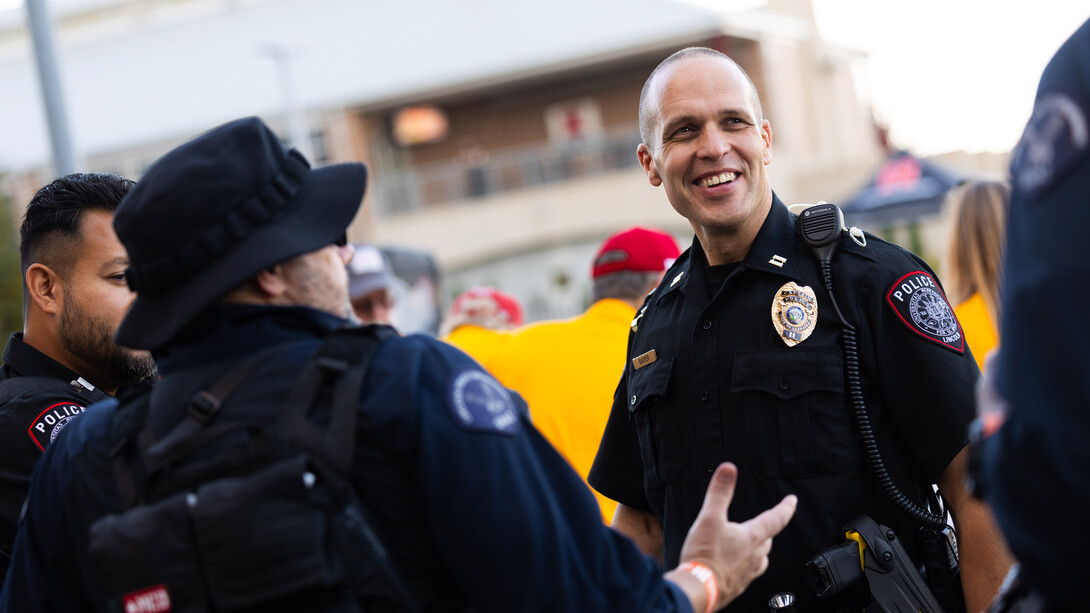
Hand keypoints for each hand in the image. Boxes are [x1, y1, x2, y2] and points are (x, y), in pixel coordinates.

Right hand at [675, 463, 795, 609]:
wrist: (698, 588)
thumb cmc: (705, 556)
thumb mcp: (709, 517)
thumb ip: (720, 492)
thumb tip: (728, 469)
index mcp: (752, 537)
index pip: (776, 519)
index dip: (785, 508)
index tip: (792, 501)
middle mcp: (755, 556)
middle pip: (768, 539)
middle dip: (767, 529)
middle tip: (762, 521)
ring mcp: (748, 572)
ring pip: (760, 557)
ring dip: (756, 548)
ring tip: (745, 543)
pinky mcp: (738, 584)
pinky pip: (748, 572)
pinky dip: (743, 563)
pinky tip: (731, 563)